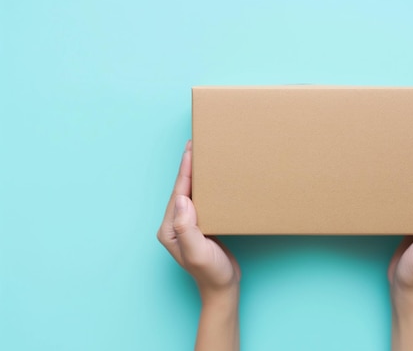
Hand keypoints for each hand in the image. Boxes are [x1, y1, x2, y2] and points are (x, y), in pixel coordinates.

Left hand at [158, 141, 239, 350]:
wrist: (222, 289)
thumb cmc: (210, 273)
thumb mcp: (198, 252)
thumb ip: (187, 228)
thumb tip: (183, 200)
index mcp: (170, 228)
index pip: (178, 193)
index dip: (185, 170)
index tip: (191, 149)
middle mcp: (175, 224)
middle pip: (181, 189)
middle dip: (188, 166)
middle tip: (196, 143)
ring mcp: (187, 225)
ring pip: (190, 192)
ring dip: (196, 174)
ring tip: (203, 154)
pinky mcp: (200, 226)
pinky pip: (201, 200)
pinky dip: (205, 186)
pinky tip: (213, 178)